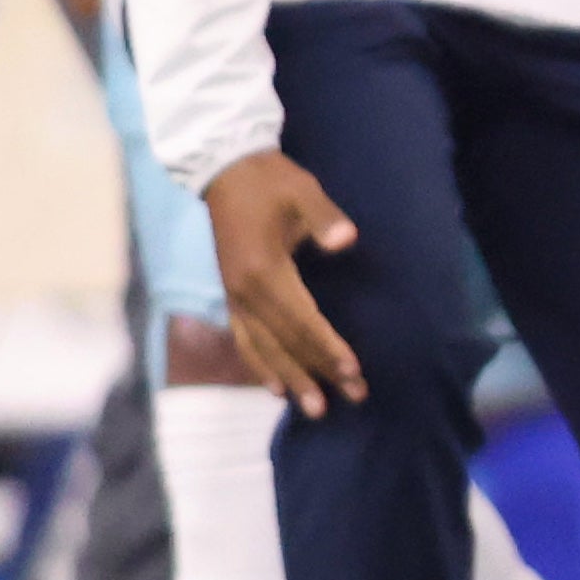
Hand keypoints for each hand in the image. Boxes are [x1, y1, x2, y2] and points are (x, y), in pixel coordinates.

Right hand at [200, 152, 365, 419]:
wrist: (225, 171)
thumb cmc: (272, 181)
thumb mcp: (303, 191)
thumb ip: (325, 218)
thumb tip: (346, 239)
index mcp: (263, 271)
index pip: (302, 321)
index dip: (328, 348)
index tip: (354, 371)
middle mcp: (244, 293)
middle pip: (285, 342)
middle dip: (318, 372)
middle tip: (352, 397)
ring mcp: (233, 297)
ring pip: (262, 349)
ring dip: (289, 379)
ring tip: (315, 408)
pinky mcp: (230, 295)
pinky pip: (245, 340)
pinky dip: (261, 365)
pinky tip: (275, 387)